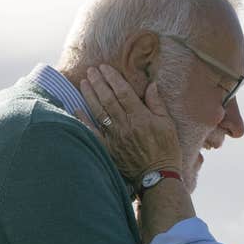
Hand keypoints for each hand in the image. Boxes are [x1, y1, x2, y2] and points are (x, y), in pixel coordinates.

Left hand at [75, 64, 181, 182]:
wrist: (158, 176)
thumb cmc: (166, 150)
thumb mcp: (168, 124)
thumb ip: (157, 104)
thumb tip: (151, 85)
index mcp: (141, 117)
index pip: (123, 92)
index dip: (112, 78)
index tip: (104, 67)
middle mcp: (125, 125)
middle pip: (108, 99)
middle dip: (98, 82)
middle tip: (91, 70)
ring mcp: (115, 137)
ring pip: (99, 112)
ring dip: (90, 96)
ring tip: (83, 82)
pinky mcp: (109, 149)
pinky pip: (93, 133)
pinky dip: (83, 121)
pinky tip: (76, 109)